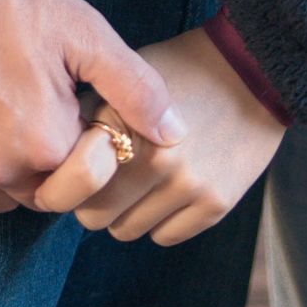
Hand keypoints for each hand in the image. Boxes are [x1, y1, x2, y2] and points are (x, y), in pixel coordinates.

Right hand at [0, 0, 184, 211]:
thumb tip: (175, 134)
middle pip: (44, 193)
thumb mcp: (83, 32)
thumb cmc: (10, 2)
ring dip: (14, 167)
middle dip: (55, 160)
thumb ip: (134, 88)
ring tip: (12, 106)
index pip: (86, 178)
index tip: (81, 103)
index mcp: (43, 146)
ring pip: (0, 194)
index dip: (92, 143)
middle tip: (47, 103)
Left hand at [31, 26, 283, 246]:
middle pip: (94, 217)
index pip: (73, 182)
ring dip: (129, 211)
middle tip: (111, 179)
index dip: (71, 179)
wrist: (253, 69)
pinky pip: (165, 237)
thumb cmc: (179, 69)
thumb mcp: (125, 75)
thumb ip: (91, 114)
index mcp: (125, 121)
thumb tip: (53, 157)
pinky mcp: (215, 203)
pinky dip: (162, 219)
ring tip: (144, 180)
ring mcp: (188, 184)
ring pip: (127, 231)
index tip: (78, 172)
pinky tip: (172, 188)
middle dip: (97, 200)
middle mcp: (154, 158)